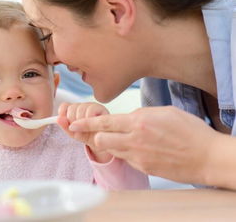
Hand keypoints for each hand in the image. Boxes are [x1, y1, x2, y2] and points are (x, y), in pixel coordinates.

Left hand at [57, 102, 111, 162]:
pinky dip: (89, 120)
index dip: (64, 115)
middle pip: (72, 108)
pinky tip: (93, 126)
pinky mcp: (101, 108)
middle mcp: (83, 106)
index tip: (68, 125)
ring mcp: (92, 106)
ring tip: (87, 129)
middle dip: (73, 122)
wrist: (103, 143)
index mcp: (74, 110)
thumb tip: (58, 119)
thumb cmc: (88, 136)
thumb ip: (65, 126)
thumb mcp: (74, 134)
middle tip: (79, 130)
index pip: (64, 106)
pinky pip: (90, 110)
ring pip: (80, 109)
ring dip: (82, 122)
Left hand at [67, 106, 220, 184]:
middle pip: (100, 139)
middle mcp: (134, 140)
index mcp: (138, 122)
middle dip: (92, 135)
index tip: (72, 123)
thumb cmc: (190, 131)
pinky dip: (126, 152)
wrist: (207, 157)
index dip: (84, 123)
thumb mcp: (164, 112)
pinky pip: (126, 159)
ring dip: (109, 144)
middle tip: (89, 131)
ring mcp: (138, 156)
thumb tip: (127, 116)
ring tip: (117, 139)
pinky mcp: (143, 168)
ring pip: (111, 150)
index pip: (103, 122)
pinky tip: (138, 148)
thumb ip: (141, 114)